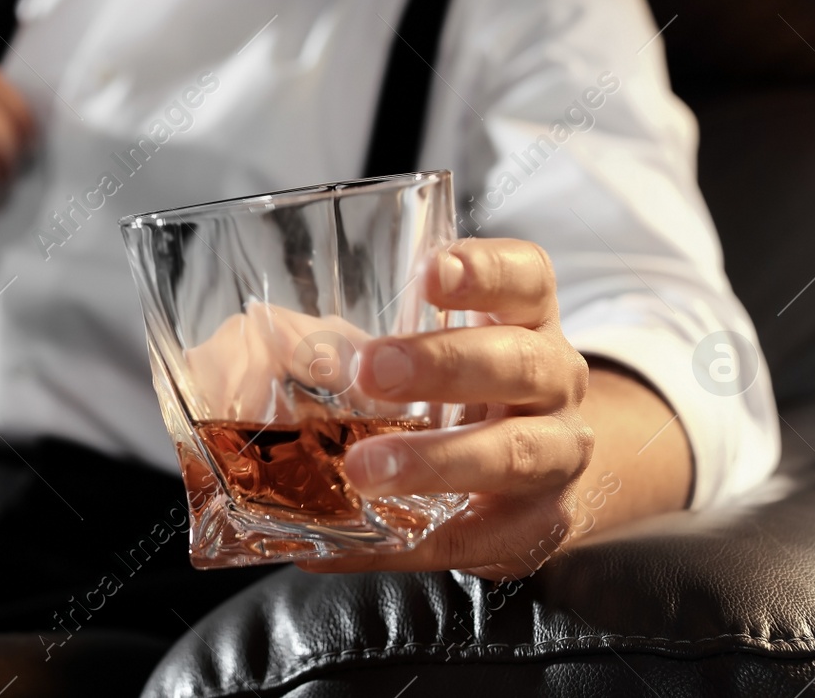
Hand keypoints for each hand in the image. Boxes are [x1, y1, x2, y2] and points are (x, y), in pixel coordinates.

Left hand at [301, 238, 594, 580]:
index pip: (526, 278)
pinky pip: (477, 539)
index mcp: (526, 320)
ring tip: (364, 469)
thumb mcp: (436, 345)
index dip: (485, 271)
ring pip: (514, 453)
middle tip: (372, 370)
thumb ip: (365, 340)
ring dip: (434, 461)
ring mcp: (557, 454)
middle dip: (444, 365)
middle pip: (519, 363)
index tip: (430, 274)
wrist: (544, 470)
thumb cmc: (468, 389)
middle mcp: (555, 380)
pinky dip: (410, 543)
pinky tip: (353, 540)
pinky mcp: (537, 526)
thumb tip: (257, 340)